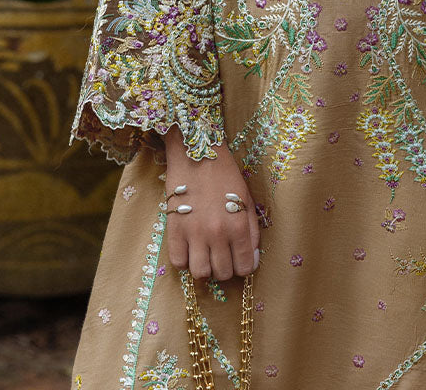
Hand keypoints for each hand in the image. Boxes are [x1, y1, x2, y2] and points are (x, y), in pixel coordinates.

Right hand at [165, 128, 259, 280]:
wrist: (197, 152)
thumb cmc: (225, 174)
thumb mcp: (246, 199)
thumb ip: (252, 231)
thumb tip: (252, 260)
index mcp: (239, 225)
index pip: (244, 267)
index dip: (243, 266)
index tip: (238, 259)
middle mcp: (218, 233)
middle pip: (222, 273)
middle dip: (224, 268)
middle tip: (221, 254)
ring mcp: (194, 233)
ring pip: (200, 274)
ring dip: (204, 268)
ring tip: (205, 253)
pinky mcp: (174, 229)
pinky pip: (178, 262)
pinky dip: (184, 260)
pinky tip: (189, 248)